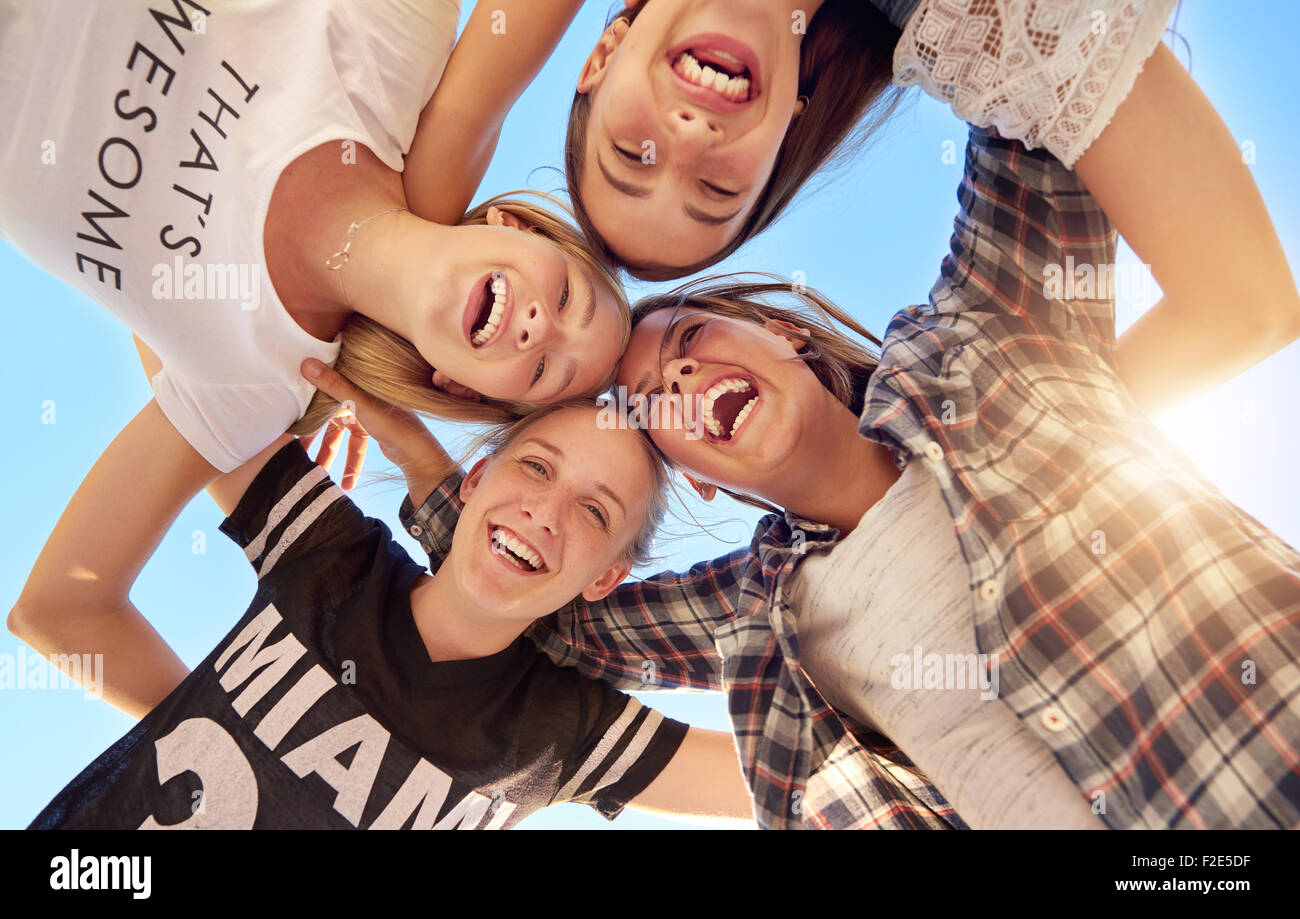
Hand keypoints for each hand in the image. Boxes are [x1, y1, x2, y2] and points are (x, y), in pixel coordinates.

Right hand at [300, 359, 451, 488]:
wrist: (420, 450)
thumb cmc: (393, 423)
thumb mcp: (359, 403)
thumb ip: (333, 385)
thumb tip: (305, 363)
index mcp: (358, 383)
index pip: (324, 389)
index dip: (305, 404)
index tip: (287, 420)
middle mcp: (362, 395)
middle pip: (328, 416)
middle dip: (312, 436)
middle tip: (294, 450)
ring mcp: (367, 412)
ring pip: (340, 434)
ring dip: (328, 454)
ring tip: (316, 472)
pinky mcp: (373, 429)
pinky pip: (353, 444)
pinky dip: (349, 461)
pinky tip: (345, 481)